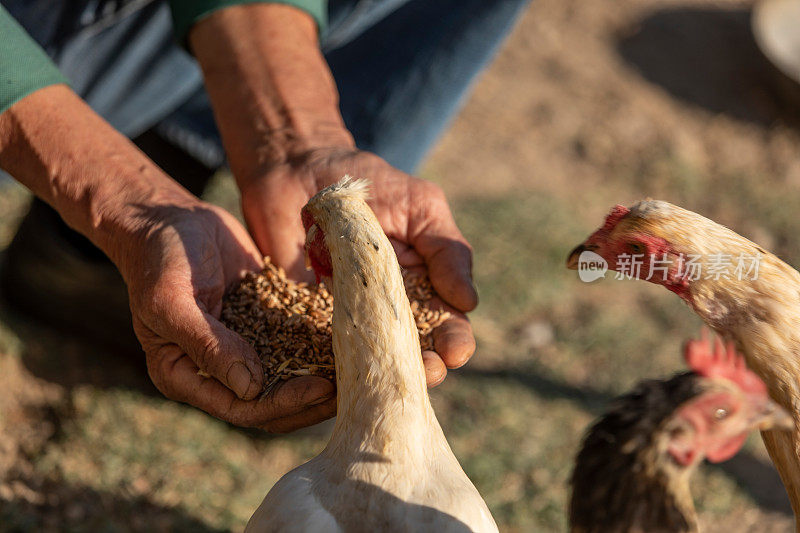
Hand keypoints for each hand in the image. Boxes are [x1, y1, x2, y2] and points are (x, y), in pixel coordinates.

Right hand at [118, 196, 336, 431]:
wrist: (170, 218)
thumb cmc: (159, 258)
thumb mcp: (171, 301)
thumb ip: (207, 345)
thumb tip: (250, 389)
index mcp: (185, 377)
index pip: (242, 408)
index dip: (284, 403)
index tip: (321, 387)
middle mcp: (216, 371)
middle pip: (271, 402)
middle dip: (310, 400)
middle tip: (352, 388)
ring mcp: (242, 348)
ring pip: (288, 378)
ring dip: (321, 377)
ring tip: (358, 370)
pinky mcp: (262, 323)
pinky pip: (294, 342)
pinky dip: (319, 346)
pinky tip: (348, 340)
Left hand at [239, 147, 477, 385]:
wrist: (299, 170)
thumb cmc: (369, 185)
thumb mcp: (419, 206)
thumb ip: (447, 249)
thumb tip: (469, 301)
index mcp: (424, 287)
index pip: (447, 324)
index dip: (455, 341)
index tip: (456, 351)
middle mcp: (390, 311)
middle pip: (414, 353)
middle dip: (426, 369)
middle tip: (427, 375)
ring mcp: (350, 319)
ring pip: (372, 361)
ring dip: (384, 377)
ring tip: (390, 382)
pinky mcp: (306, 322)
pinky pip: (322, 353)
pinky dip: (333, 370)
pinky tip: (341, 379)